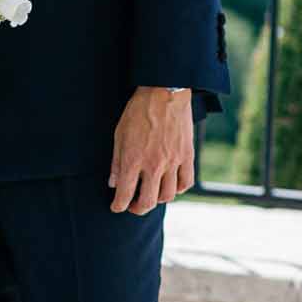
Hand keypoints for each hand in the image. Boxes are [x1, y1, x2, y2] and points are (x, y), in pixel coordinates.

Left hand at [109, 87, 194, 214]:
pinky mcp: (187, 156)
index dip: (118, 206)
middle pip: (148, 202)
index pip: (125, 194)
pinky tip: (171, 185)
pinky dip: (178, 189)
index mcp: (134, 160)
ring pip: (168, 196)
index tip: (116, 207)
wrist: (165, 92)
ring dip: (158, 199)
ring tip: (152, 194)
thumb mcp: (119, 135)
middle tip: (133, 206)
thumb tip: (113, 184)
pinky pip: (186, 182)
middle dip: (138, 209)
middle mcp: (154, 165)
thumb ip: (116, 162)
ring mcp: (173, 161)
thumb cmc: (138, 111)